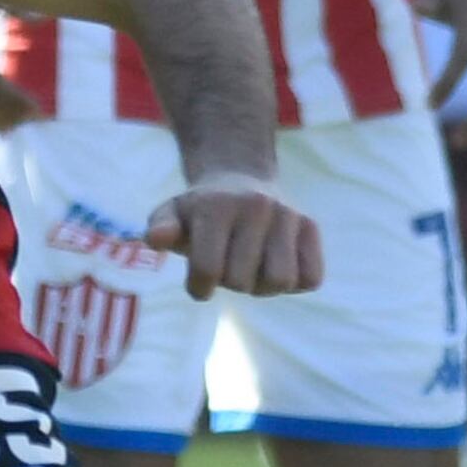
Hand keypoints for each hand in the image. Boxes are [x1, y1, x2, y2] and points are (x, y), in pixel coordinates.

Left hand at [146, 176, 323, 299]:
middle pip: (243, 282)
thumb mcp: (172, 214)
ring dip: (262, 287)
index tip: (199, 282)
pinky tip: (277, 264)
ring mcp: (288, 214)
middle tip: (227, 263)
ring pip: (280, 282)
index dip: (199, 288)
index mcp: (217, 206)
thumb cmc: (200, 211)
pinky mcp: (311, 227)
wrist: (241, 178)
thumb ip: (161, 228)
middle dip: (230, 283)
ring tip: (252, 267)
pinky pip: (310, 278)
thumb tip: (156, 238)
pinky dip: (294, 282)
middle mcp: (256, 205)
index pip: (208, 271)